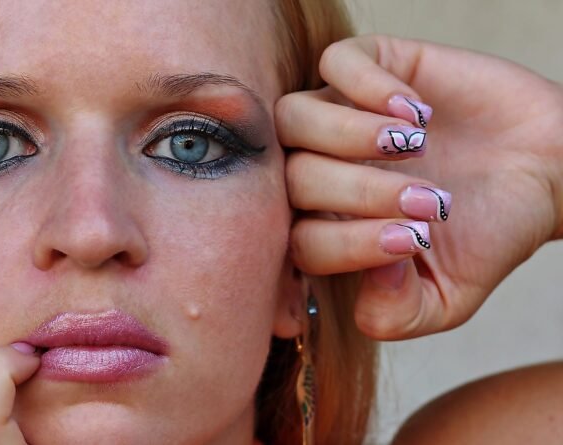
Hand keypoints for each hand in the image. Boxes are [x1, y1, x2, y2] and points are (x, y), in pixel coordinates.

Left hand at [276, 35, 562, 339]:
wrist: (545, 172)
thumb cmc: (487, 235)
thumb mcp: (446, 299)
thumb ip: (397, 313)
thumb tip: (370, 273)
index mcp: (328, 230)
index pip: (299, 242)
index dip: (347, 246)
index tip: (414, 242)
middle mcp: (321, 171)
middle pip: (293, 179)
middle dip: (360, 194)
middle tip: (427, 199)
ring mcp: (338, 116)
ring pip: (294, 117)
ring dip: (349, 136)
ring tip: (413, 148)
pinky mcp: (372, 68)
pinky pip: (335, 63)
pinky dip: (368, 86)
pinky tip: (417, 112)